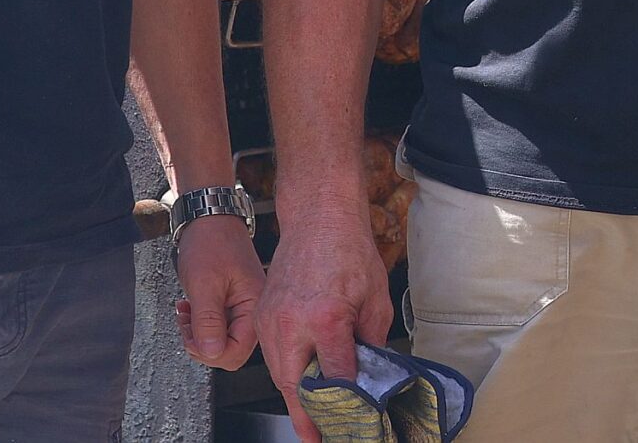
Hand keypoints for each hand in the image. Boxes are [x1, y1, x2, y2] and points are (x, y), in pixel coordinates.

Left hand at [172, 216, 263, 370]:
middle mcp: (253, 308)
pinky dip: (200, 322)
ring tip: (186, 313)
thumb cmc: (210, 242)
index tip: (192, 336)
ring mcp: (243, 305)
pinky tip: (190, 308)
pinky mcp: (233, 301)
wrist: (209, 216)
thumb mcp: (204, 285)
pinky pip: (218, 325)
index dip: (210, 352)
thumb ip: (208, 322)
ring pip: (221, 339)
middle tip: (186, 325)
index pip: (236, 352)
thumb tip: (212, 353)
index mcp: (254, 305)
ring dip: (198, 333)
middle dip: (203, 344)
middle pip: (230, 350)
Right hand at [256, 205, 393, 442]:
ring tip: (312, 419)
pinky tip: (301, 384)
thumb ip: (371, 342)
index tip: (356, 422)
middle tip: (319, 438)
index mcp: (325, 319)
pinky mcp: (261, 315)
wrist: (318, 217)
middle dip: (308, 416)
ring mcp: (270, 320)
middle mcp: (291, 324)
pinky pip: (272, 356)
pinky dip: (286, 373)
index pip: (336, 377)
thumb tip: (370, 373)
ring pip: (279, 374)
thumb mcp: (375, 299)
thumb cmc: (349, 251)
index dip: (347, 405)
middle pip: (295, 386)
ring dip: (295, 397)